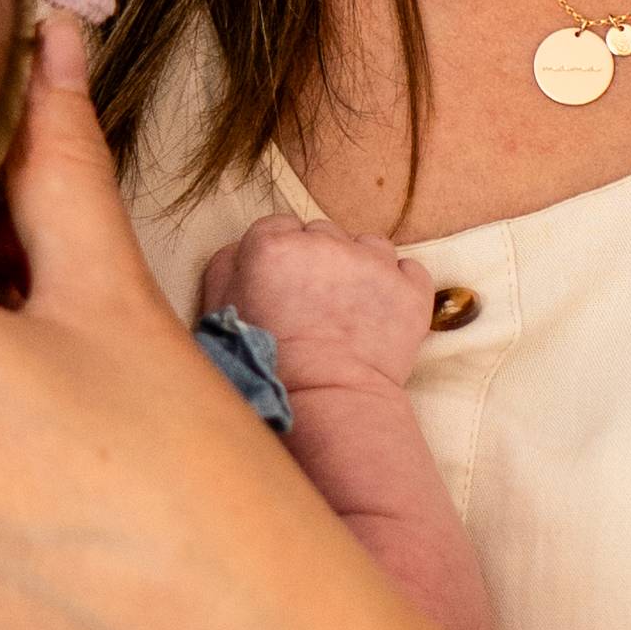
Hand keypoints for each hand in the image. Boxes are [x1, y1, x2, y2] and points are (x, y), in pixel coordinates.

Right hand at [201, 216, 434, 393]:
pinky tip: (382, 312)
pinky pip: (409, 270)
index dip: (280, 256)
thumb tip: (244, 248)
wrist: (325, 403)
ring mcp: (373, 263)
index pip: (278, 226)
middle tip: (314, 304)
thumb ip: (226, 266)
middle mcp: (324, 242)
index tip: (282, 285)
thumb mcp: (220, 312)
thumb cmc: (265, 367)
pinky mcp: (410, 289)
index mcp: (272, 245)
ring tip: (351, 310)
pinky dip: (398, 286)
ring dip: (360, 268)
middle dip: (319, 261)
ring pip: (368, 245)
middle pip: (323, 233)